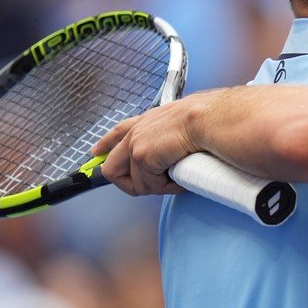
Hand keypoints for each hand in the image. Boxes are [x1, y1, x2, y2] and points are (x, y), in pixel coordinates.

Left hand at [90, 93, 213, 195]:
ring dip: (157, 186)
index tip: (96, 153)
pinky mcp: (142, 157)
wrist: (211, 119)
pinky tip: (180, 178)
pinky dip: (167, 187)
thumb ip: (173, 136)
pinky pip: (149, 186)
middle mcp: (137, 131)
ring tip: (178, 178)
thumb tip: (178, 153)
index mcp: (148, 121)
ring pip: (134, 183)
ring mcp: (136, 144)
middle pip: (111, 167)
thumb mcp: (185, 123)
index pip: (118, 132)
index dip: (105, 145)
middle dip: (130, 183)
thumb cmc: (209, 120)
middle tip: (153, 185)